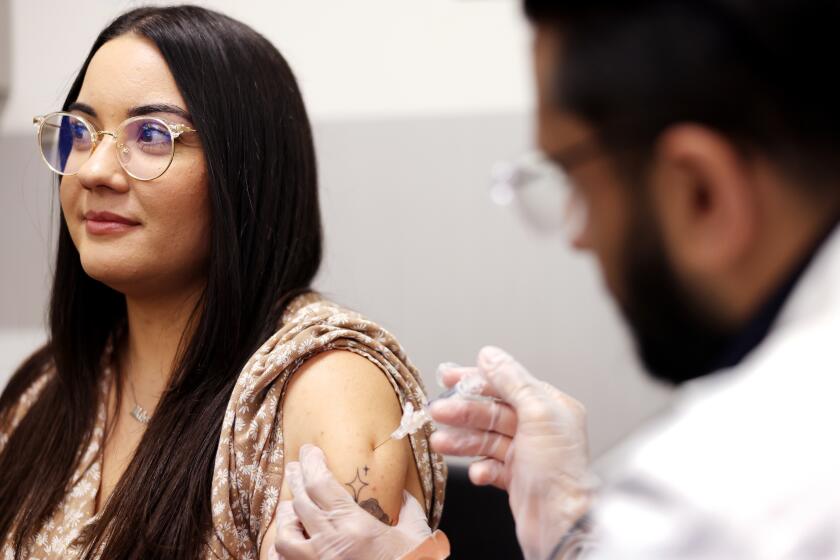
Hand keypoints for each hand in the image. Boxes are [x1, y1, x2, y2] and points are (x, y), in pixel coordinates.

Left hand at [272, 444, 431, 559]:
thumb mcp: (417, 536)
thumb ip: (409, 510)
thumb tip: (403, 493)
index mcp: (355, 527)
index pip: (321, 484)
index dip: (311, 463)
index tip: (309, 450)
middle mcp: (330, 544)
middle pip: (300, 502)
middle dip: (296, 479)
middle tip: (294, 466)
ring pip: (285, 535)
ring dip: (287, 517)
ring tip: (291, 507)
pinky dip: (281, 551)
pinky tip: (288, 542)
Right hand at [429, 346, 592, 559]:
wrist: (561, 524)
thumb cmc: (560, 472)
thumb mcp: (538, 413)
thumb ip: (512, 381)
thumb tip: (491, 356)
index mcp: (551, 407)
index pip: (508, 384)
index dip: (477, 379)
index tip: (449, 377)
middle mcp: (541, 428)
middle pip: (492, 412)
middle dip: (463, 412)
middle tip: (438, 412)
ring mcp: (527, 454)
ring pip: (487, 439)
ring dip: (463, 440)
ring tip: (441, 442)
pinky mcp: (517, 478)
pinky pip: (490, 466)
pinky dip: (480, 468)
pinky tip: (477, 472)